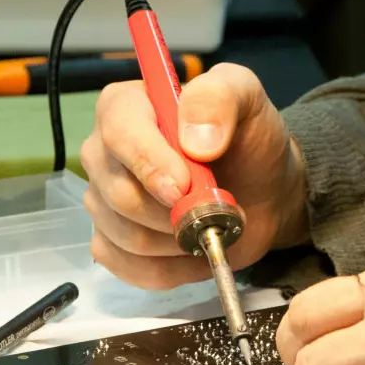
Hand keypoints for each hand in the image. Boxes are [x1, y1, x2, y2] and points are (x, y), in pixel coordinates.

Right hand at [79, 63, 307, 288]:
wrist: (261, 189)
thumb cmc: (247, 138)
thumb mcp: (245, 96)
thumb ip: (219, 98)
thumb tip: (195, 140)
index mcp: (124, 106)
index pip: (118, 134)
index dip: (149, 164)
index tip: (184, 187)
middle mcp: (102, 152)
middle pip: (119, 194)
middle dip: (175, 211)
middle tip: (217, 206)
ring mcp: (102, 200)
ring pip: (127, 236)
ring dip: (180, 240)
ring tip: (210, 223)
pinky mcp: (112, 241)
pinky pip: (128, 267)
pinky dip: (171, 268)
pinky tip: (194, 249)